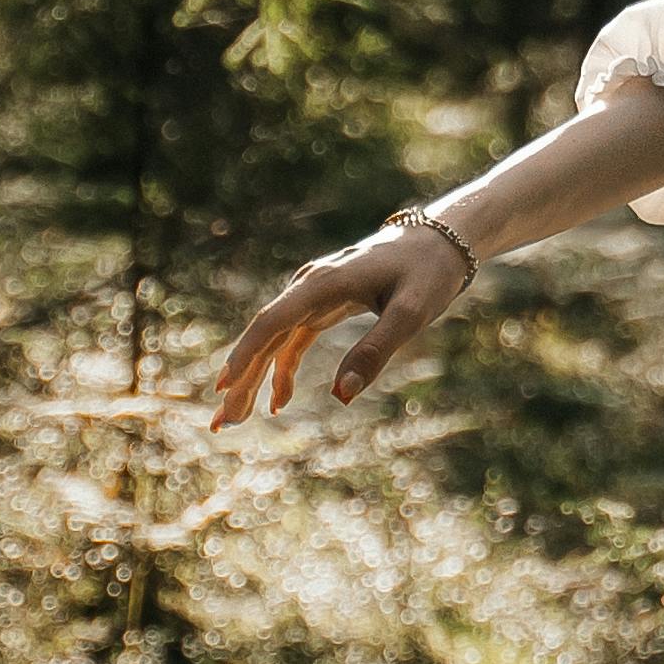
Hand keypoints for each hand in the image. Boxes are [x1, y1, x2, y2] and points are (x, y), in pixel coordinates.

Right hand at [209, 216, 475, 429]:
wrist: (440, 240)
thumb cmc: (427, 273)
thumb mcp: (410, 314)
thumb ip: (375, 351)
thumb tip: (341, 396)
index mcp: (324, 283)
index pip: (273, 322)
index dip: (246, 355)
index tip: (224, 388)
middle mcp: (309, 286)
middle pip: (265, 336)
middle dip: (241, 380)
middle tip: (223, 424)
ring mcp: (313, 294)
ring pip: (273, 341)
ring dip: (253, 378)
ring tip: (235, 420)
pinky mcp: (323, 303)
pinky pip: (292, 340)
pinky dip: (281, 369)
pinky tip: (278, 402)